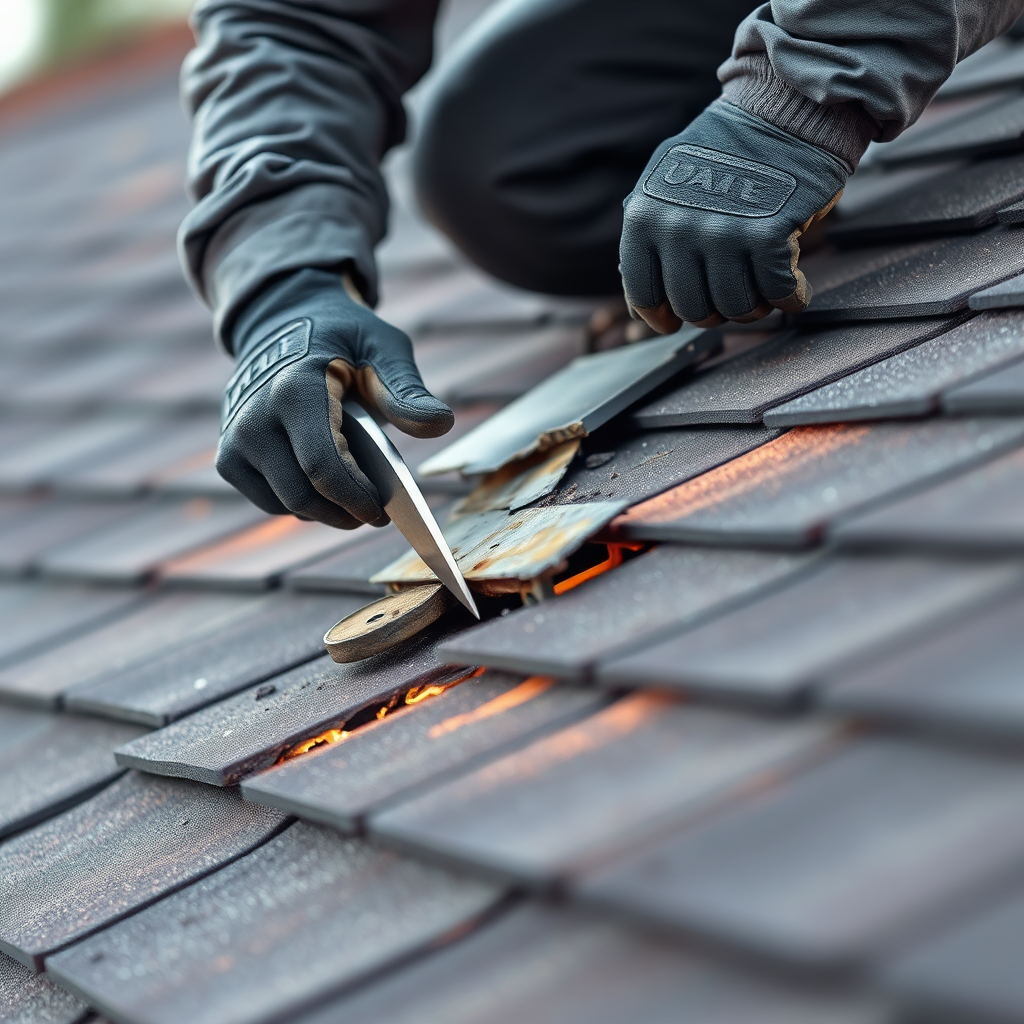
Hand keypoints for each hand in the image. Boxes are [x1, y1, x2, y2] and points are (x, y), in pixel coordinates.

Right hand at [217, 268, 452, 528]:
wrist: (281, 323)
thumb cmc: (342, 337)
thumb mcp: (383, 348)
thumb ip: (407, 389)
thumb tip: (441, 423)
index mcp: (294, 390)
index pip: (322, 466)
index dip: (355, 499)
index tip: (382, 513)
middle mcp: (255, 418)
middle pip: (303, 496)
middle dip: (345, 513)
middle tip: (376, 513)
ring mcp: (235, 440)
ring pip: (287, 505)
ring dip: (326, 510)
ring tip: (354, 495)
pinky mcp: (228, 457)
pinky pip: (270, 501)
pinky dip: (300, 504)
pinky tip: (324, 486)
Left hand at [620, 99, 849, 332]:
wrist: (784, 108)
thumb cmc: (726, 149)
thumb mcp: (665, 180)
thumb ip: (648, 235)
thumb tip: (635, 302)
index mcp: (645, 217)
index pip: (643, 294)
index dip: (659, 317)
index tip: (670, 323)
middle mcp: (679, 229)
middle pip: (694, 309)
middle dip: (715, 311)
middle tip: (730, 297)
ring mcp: (724, 234)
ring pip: (737, 307)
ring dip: (755, 308)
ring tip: (763, 291)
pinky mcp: (769, 235)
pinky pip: (778, 292)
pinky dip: (790, 297)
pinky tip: (793, 289)